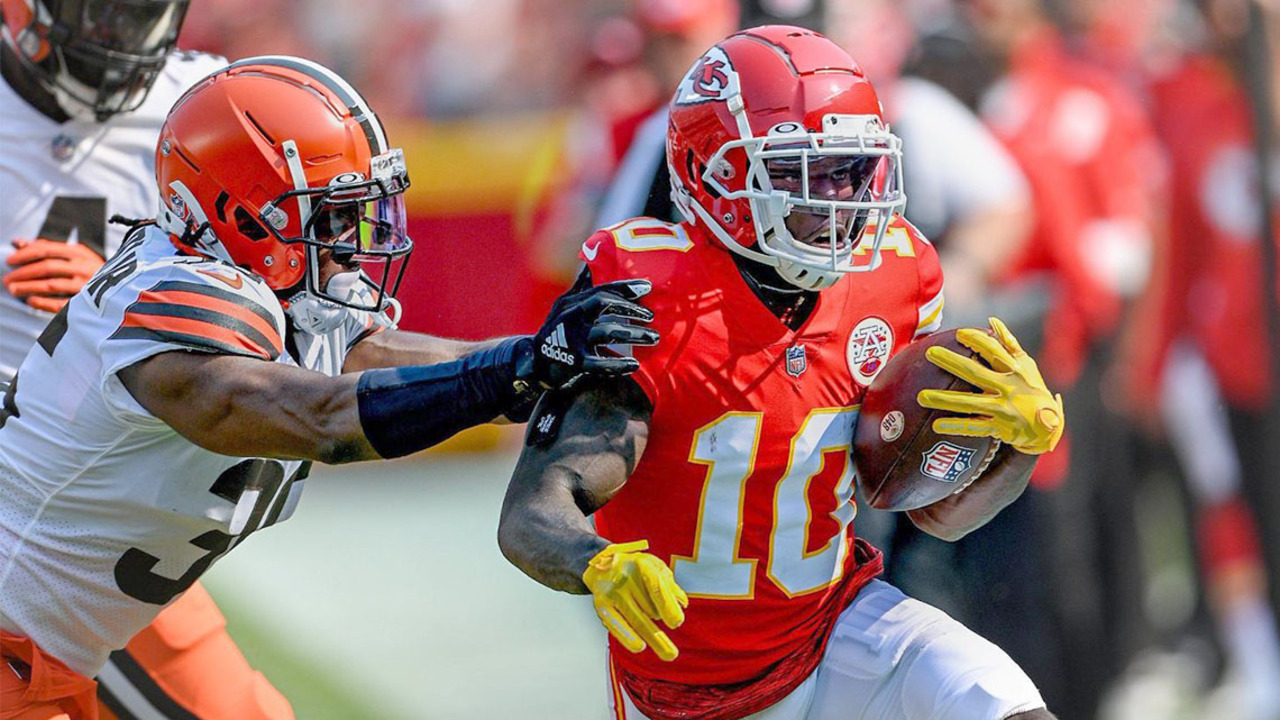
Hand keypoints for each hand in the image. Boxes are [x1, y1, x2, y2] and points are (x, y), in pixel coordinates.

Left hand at [4, 239, 103, 312]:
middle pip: (47, 267)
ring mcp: (87, 285)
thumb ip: (45, 248)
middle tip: (8, 279)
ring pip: (52, 285)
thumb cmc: (91, 271)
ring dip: (29, 287)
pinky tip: (30, 301)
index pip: (46, 249)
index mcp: (80, 253)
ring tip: (14, 290)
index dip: (25, 254)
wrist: (124, 289)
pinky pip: (61, 304)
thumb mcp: (73, 255)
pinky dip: (43, 302)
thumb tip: (18, 242)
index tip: (10, 261)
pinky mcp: (88, 304)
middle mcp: (84, 267)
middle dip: (23, 273)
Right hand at [518, 274, 657, 389]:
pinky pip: (599, 364)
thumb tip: (592, 263)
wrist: (532, 363)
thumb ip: (581, 288)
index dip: (624, 286)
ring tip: (652, 337)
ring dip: (633, 333)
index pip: (600, 288)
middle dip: (630, 308)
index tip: (647, 286)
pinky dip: (618, 364)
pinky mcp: (572, 362)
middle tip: (650, 315)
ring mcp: (571, 339)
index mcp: (571, 302)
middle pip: (603, 303)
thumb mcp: (564, 307)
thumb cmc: (556, 332)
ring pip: (606, 332)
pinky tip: (634, 364)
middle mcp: (570, 316)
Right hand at [582, 540, 687, 661]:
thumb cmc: (637, 568)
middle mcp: (625, 577)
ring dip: (652, 638)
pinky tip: (640, 647)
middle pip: (648, 610)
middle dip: (660, 632)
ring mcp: (612, 591)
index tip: (676, 623)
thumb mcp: (656, 567)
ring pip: (636, 620)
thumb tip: (682, 604)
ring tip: (668, 654)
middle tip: (673, 653)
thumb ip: (669, 585)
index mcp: (643, 565)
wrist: (603, 563)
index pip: (657, 589)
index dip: (668, 608)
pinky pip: (617, 624)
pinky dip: (628, 637)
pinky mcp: (601, 604)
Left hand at [917, 317, 1064, 454]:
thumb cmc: (1032, 389)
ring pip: (968, 403)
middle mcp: (1007, 387)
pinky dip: (955, 426)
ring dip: (944, 400)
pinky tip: (936, 424)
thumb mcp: (1027, 365)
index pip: (993, 350)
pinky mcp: (998, 427)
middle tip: (930, 353)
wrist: (1049, 425)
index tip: (959, 334)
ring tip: (921, 396)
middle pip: (974, 373)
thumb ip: (1009, 344)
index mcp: (1013, 370)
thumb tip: (992, 321)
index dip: (976, 340)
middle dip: (951, 362)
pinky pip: (973, 426)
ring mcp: (1002, 408)